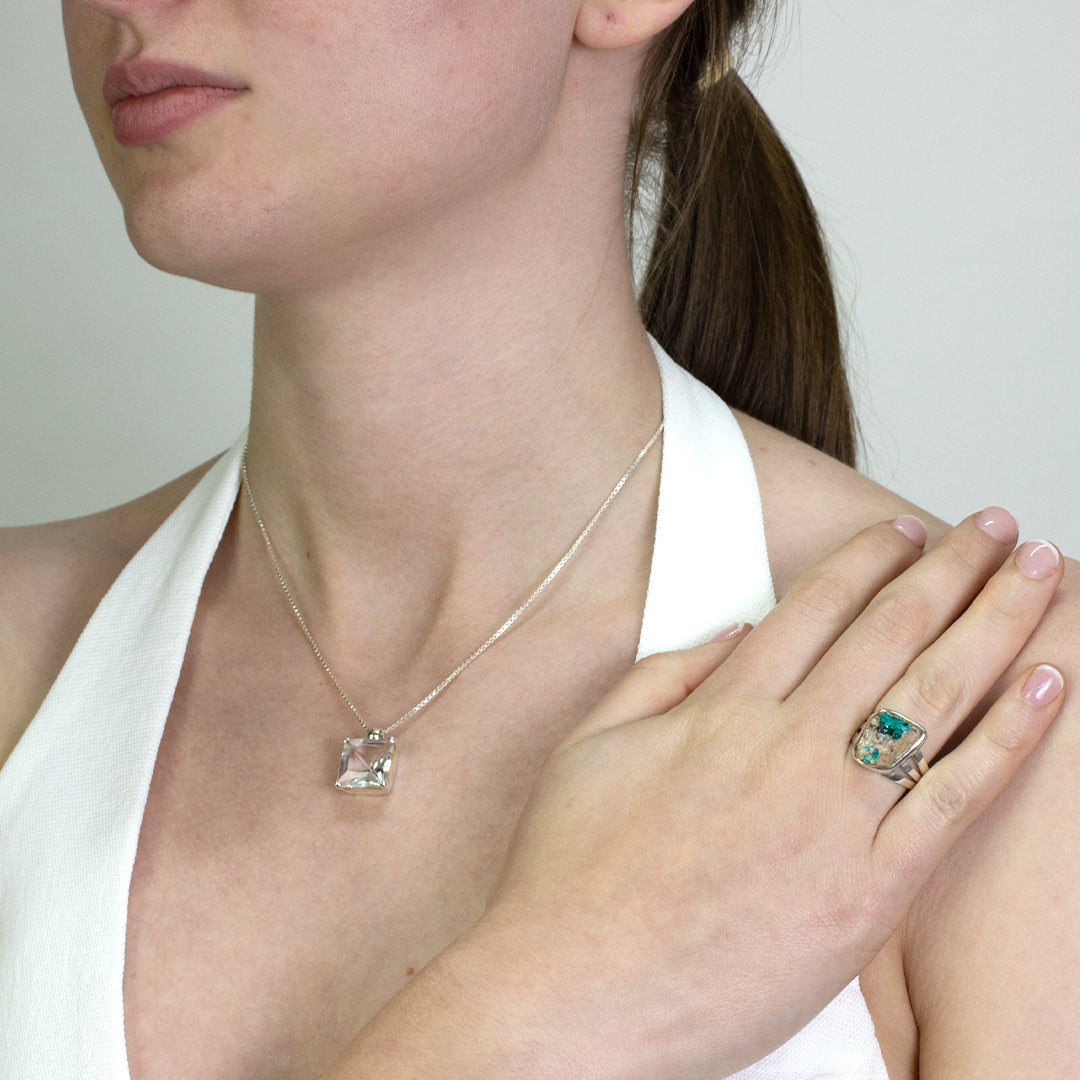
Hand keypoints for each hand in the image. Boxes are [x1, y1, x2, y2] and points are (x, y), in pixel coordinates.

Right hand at [475, 509, 1064, 1079]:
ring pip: (935, 695)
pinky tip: (1047, 682)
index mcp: (719, 710)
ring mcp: (831, 817)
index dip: (869, 559)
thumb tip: (735, 632)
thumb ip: (662, 677)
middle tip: (997, 524)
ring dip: (997, 621)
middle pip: (890, 632)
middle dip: (954, 567)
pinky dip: (1009, 736)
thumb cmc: (566, 874)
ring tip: (1039, 570)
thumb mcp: (588, 748)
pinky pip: (954, 799)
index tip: (906, 529)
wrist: (570, 994)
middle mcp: (785, 746)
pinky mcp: (868, 892)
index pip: (815, 609)